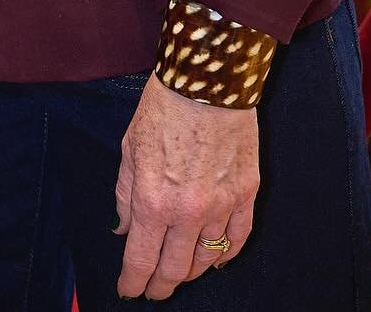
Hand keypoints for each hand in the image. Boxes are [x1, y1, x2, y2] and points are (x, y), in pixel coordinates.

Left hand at [113, 74, 258, 298]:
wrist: (207, 80)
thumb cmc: (163, 107)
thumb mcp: (129, 148)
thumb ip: (125, 194)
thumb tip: (124, 227)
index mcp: (154, 200)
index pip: (141, 260)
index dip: (133, 282)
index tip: (128, 289)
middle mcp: (188, 212)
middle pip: (175, 269)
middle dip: (160, 286)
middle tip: (152, 290)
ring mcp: (221, 206)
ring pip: (206, 259)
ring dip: (190, 272)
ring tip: (178, 273)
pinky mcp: (246, 194)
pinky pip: (237, 239)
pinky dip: (225, 255)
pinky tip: (214, 259)